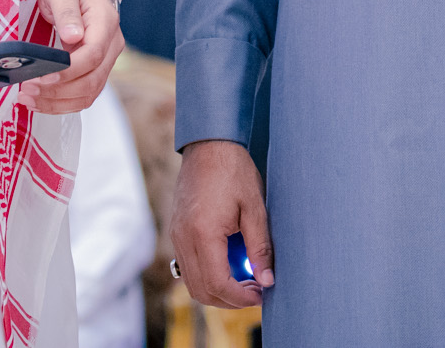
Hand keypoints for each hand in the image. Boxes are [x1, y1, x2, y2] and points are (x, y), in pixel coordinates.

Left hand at [14, 0, 124, 113]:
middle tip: (27, 92)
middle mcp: (111, 44)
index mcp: (105, 22)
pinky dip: (62, 103)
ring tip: (27, 100)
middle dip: (58, 92)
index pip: (93, 55)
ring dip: (58, 102)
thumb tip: (73, 36)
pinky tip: (40, 102)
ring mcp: (106, 59)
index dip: (68, 71)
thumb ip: (67, 11)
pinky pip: (83, 93)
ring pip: (89, 93)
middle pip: (92, 80)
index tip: (42, 78)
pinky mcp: (95, 69)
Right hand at [169, 139, 274, 309]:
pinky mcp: (176, 230)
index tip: (261, 295)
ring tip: (244, 281)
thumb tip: (267, 281)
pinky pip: (187, 266)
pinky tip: (229, 265)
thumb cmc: (234, 171)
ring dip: (217, 290)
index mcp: (203, 233)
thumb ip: (260, 248)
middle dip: (229, 300)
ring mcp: (176, 235)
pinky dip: (207, 275)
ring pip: (191, 282)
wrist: (209, 144)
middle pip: (201, 290)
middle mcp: (183, 238)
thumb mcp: (255, 209)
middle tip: (255, 292)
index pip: (217, 284)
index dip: (240, 298)